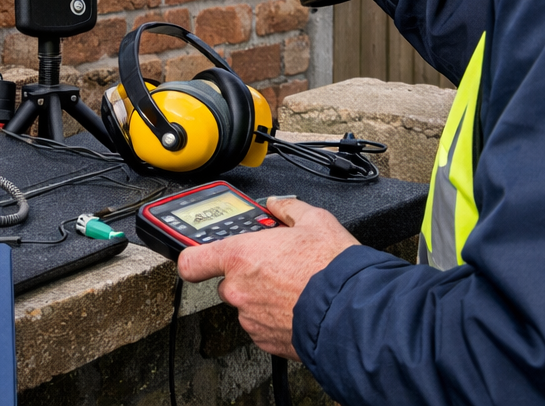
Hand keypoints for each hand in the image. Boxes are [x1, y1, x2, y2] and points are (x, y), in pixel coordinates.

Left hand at [176, 198, 358, 358]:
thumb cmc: (332, 269)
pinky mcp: (265, 341)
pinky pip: (261, 325)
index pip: (191, 261)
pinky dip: (275, 318)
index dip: (194, 258)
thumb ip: (288, 208)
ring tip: (294, 288)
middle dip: (247, 275)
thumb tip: (278, 204)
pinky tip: (298, 306)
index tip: (200, 257)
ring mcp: (250, 318)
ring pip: (247, 304)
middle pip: (227, 281)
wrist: (353, 313)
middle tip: (275, 267)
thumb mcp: (315, 221)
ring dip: (262, 297)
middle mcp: (238, 290)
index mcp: (240, 257)